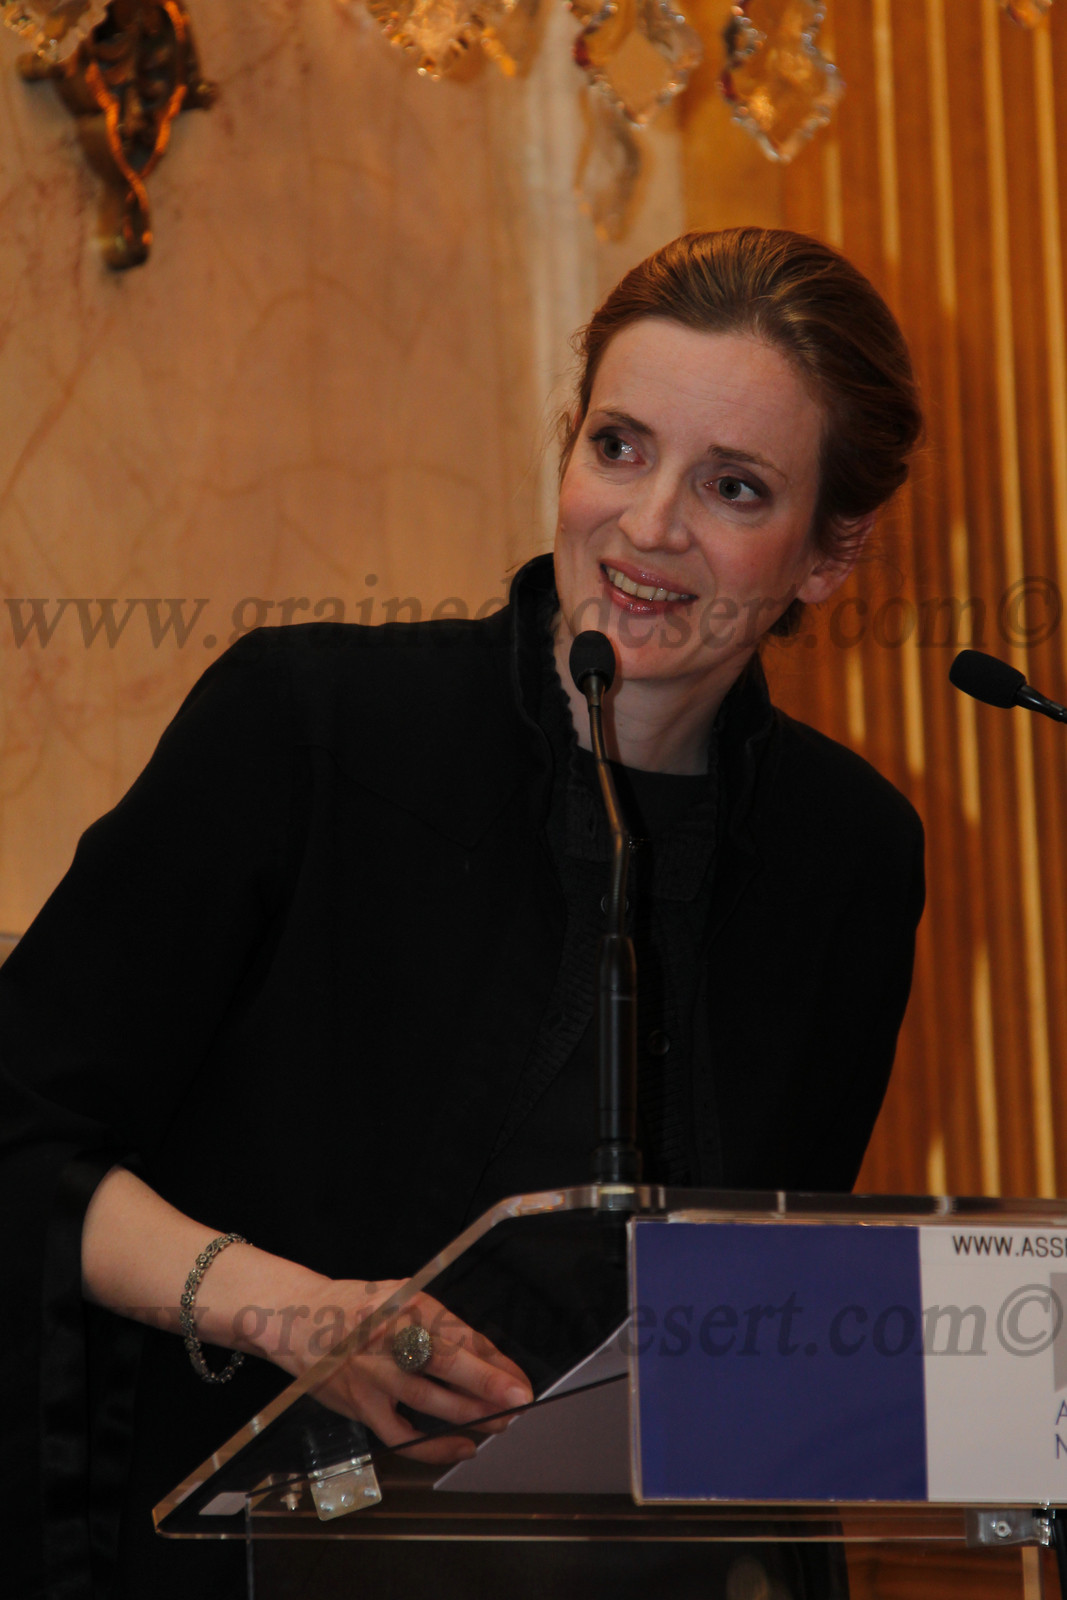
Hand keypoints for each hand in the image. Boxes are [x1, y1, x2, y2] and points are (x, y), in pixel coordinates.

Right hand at [267, 1278, 533, 1465]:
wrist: (299, 1320)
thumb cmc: (360, 1309)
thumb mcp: (402, 1298)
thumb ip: (442, 1326)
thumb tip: (491, 1360)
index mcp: (406, 1303)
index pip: (457, 1333)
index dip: (492, 1359)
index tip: (519, 1378)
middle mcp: (388, 1335)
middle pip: (442, 1360)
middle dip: (485, 1382)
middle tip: (518, 1398)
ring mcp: (372, 1373)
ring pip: (426, 1399)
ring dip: (469, 1414)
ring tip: (500, 1423)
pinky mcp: (361, 1405)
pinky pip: (401, 1435)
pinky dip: (433, 1447)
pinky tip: (462, 1446)